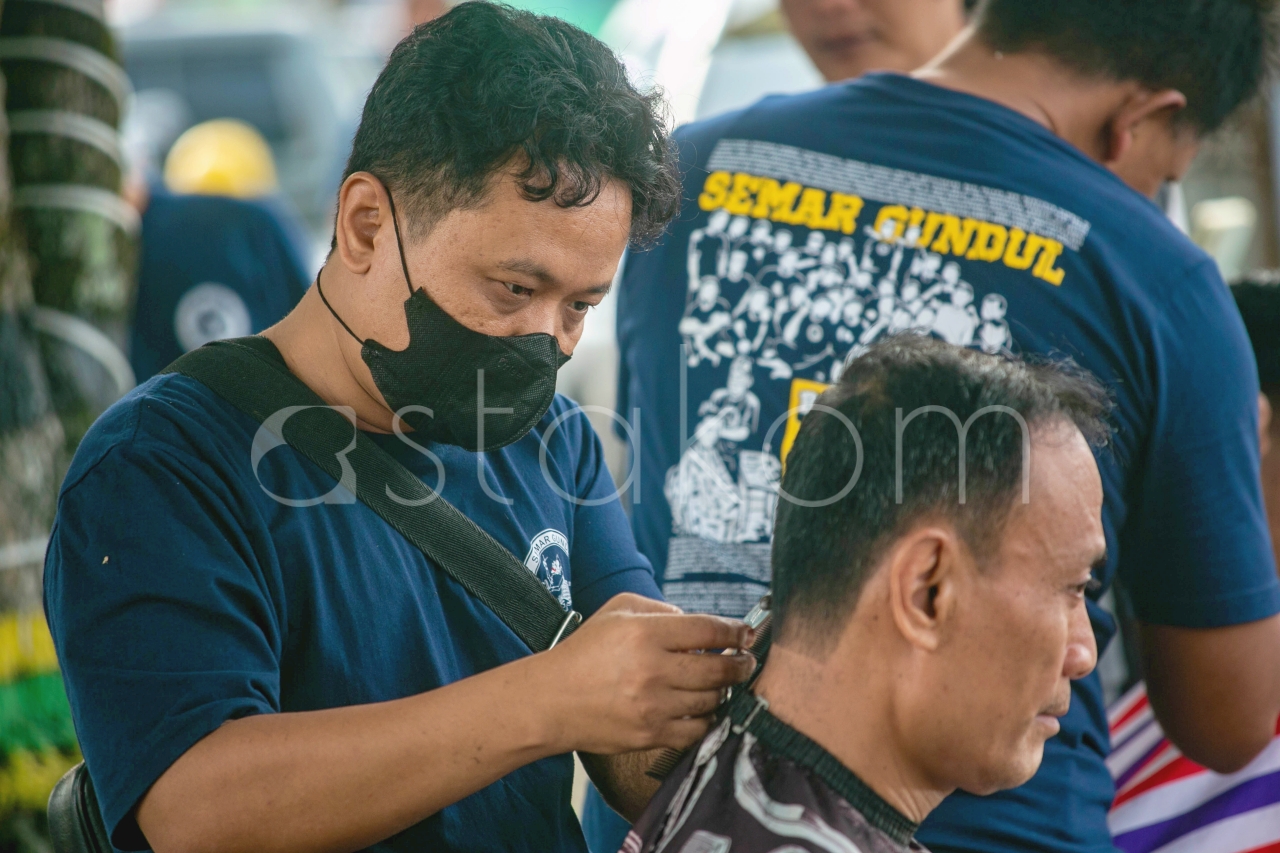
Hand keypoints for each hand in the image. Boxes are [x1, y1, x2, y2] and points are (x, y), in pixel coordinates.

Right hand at [535, 593, 754, 754]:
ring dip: (723, 691)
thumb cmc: (584, 652)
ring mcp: (653, 706)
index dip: (736, 631)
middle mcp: (652, 669)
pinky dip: (706, 719)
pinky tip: (704, 709)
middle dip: (741, 664)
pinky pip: (697, 730)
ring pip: (712, 699)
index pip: (708, 630)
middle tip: (747, 661)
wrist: (551, 701)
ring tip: (722, 684)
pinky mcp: (650, 735)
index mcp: (645, 634)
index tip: (747, 633)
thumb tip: (693, 623)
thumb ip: (659, 608)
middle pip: (718, 668)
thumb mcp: (616, 611)